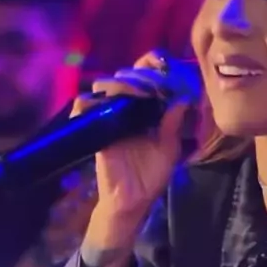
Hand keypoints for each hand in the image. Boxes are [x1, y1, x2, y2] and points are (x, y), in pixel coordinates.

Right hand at [71, 51, 196, 230]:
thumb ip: (173, 125)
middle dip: (141, 73)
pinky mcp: (95, 129)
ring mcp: (110, 117)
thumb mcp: (168, 150)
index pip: (149, 79)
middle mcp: (129, 109)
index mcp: (149, 111)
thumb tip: (183, 99)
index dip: (154, 67)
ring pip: (106, 87)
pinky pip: (83, 107)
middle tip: (151, 76)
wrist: (131, 200)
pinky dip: (88, 101)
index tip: (165, 65)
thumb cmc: (151, 177)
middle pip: (128, 77)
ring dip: (119, 84)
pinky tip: (103, 102)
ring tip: (133, 91)